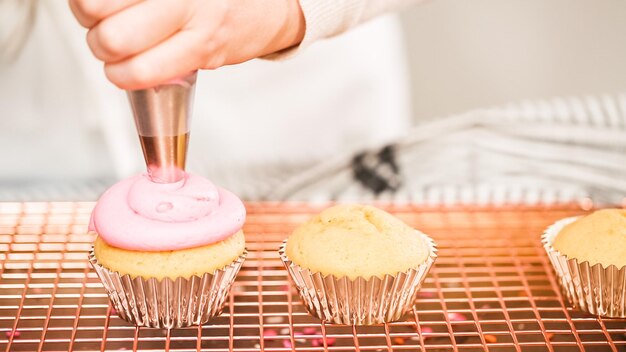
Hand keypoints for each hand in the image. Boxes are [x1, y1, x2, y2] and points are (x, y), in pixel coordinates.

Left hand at [69, 0, 304, 88]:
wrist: (265, 6)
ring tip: (121, 54)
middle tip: (104, 32)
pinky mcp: (205, 55)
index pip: (100, 2)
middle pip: (113, 35)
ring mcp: (197, 30)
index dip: (84, 7)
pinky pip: (154, 76)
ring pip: (131, 65)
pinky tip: (138, 66)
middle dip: (98, 39)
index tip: (90, 9)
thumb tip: (91, 8)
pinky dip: (133, 77)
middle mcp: (184, 1)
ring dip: (114, 65)